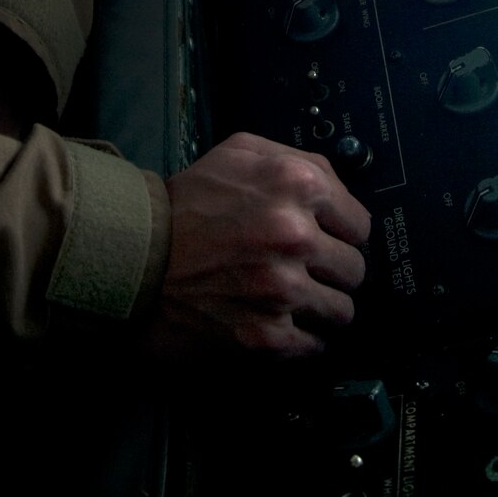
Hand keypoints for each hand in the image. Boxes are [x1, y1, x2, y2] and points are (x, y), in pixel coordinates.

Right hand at [146, 131, 371, 357]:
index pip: (360, 224)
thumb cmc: (187, 204)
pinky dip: (302, 338)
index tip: (325, 239)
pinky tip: (280, 321)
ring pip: (342, 311)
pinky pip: (315, 345)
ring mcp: (282, 288)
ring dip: (320, 306)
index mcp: (296, 185)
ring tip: (293, 297)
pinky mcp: (267, 334)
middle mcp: (294, 234)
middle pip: (354, 269)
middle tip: (304, 268)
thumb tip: (339, 189)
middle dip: (331, 270)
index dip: (340, 232)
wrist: (137, 255)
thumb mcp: (242, 151)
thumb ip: (298, 160)